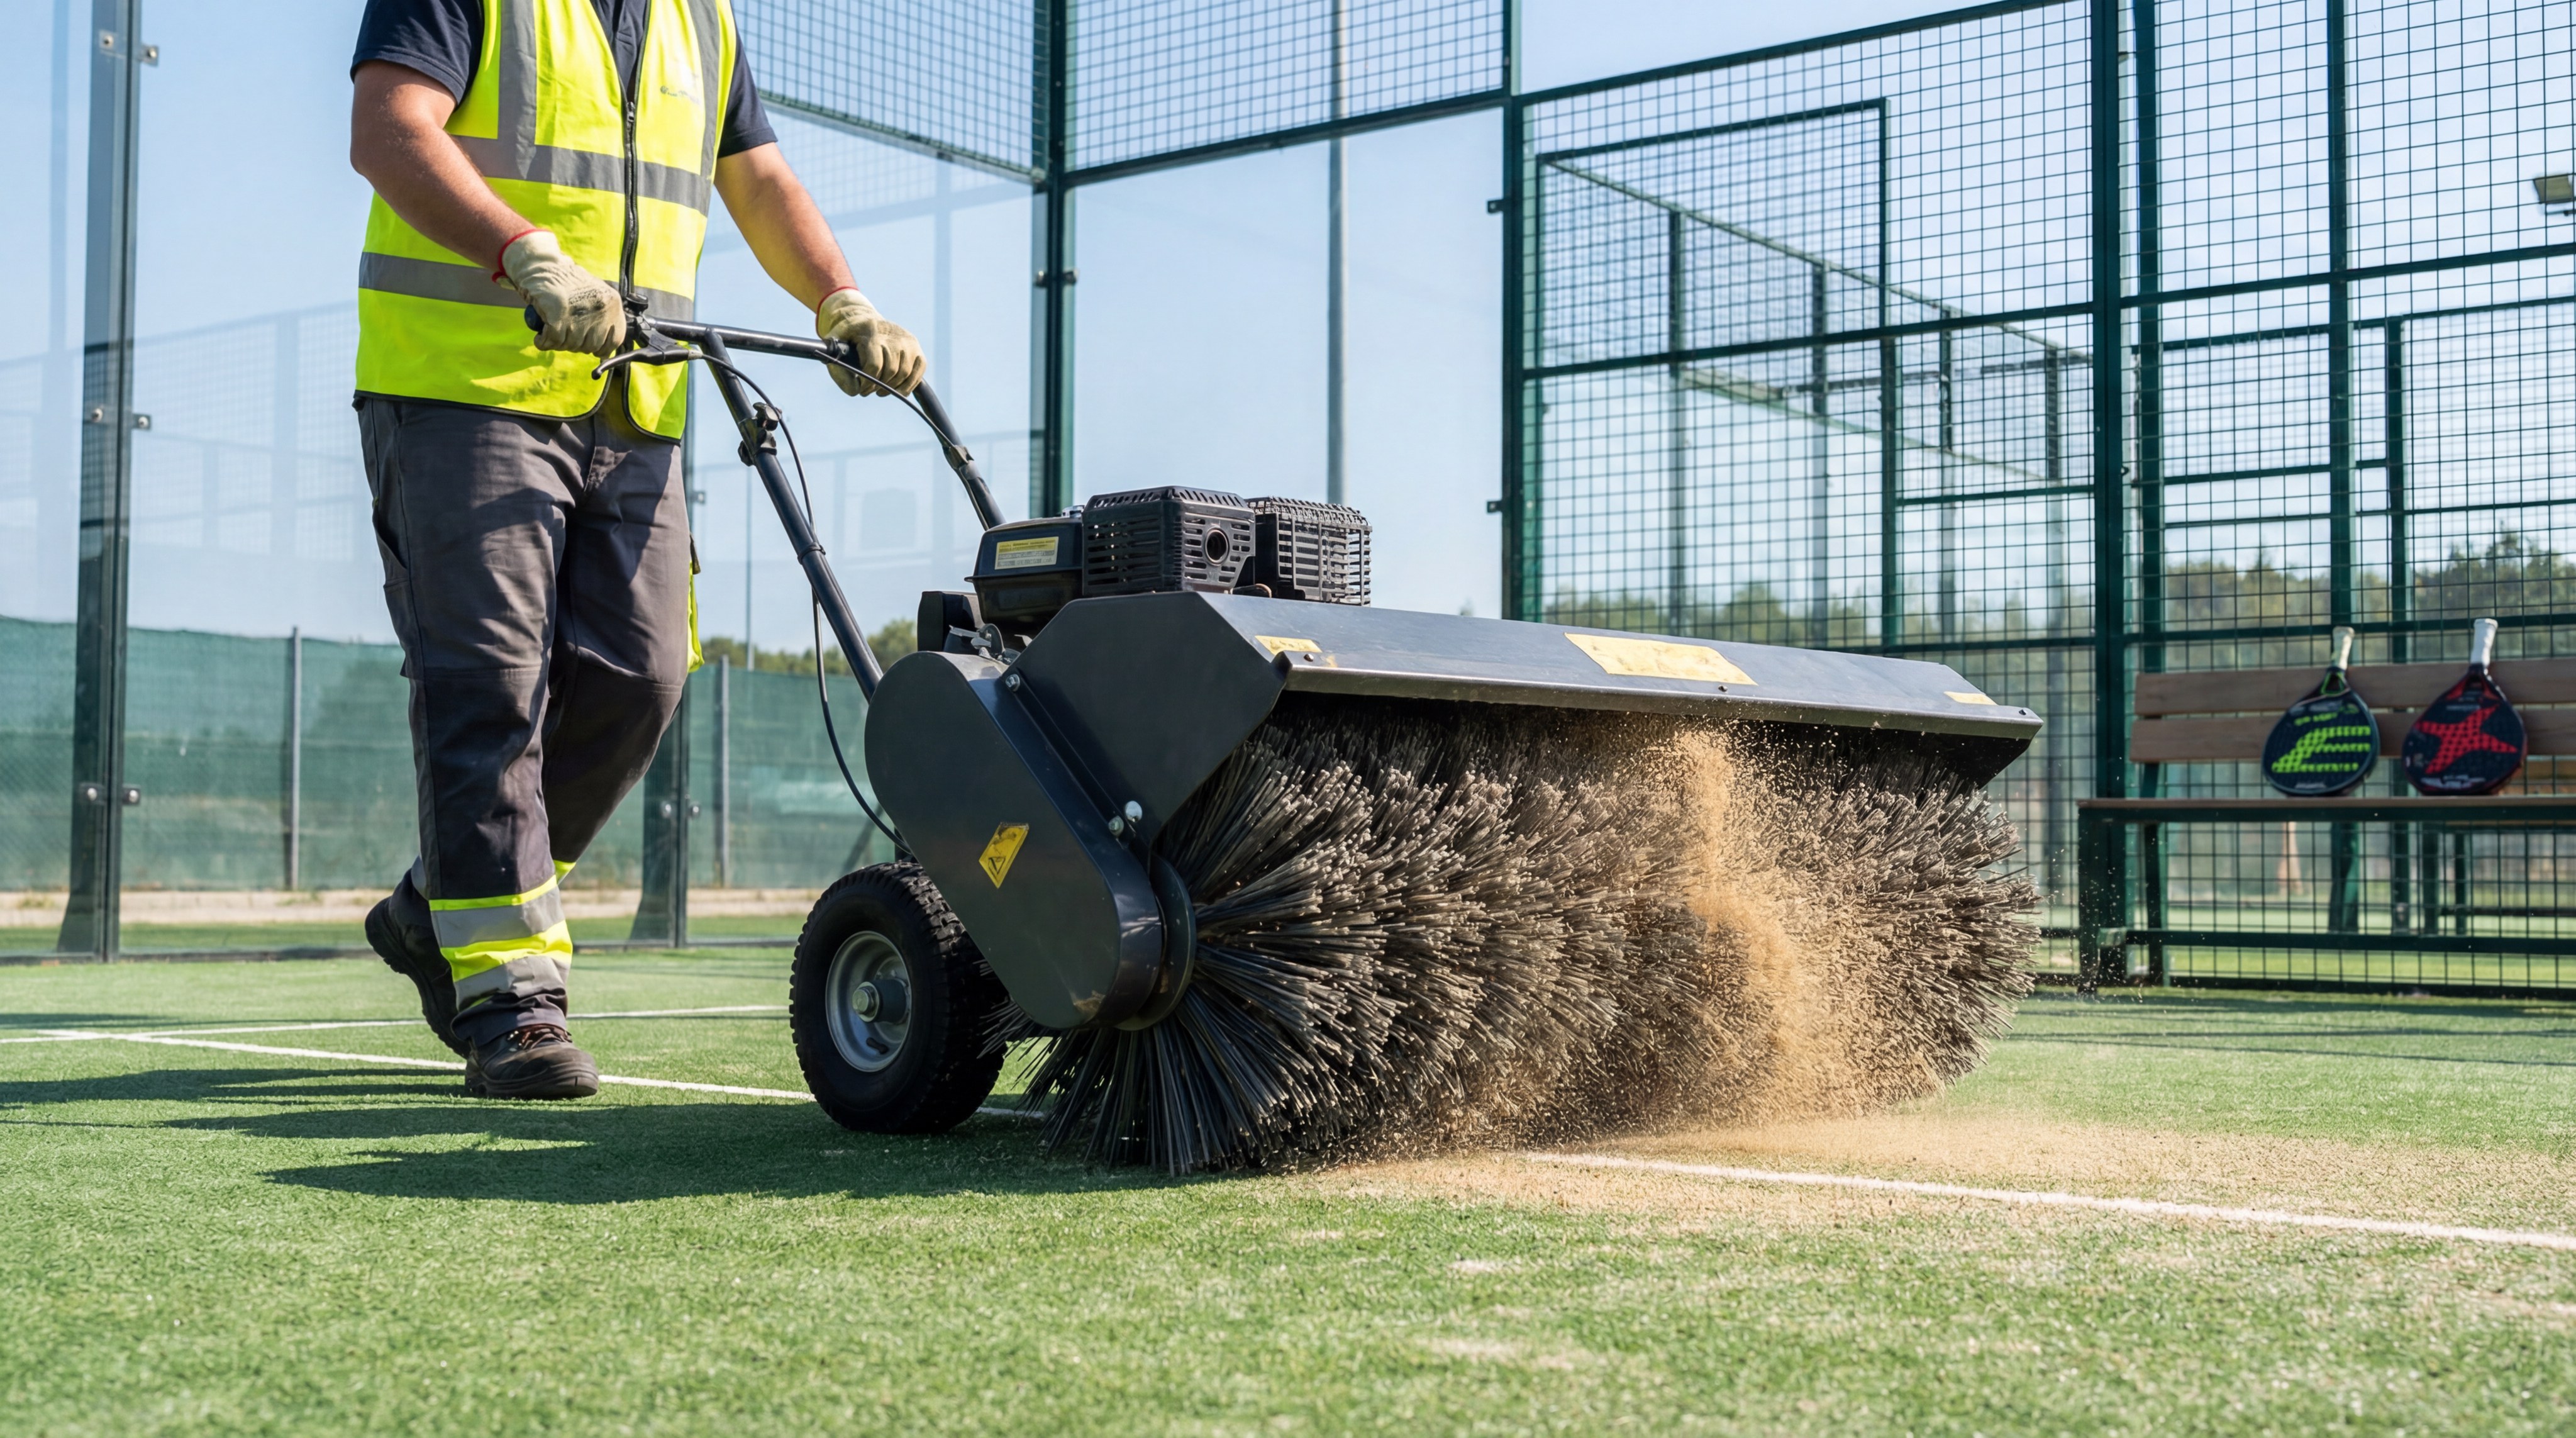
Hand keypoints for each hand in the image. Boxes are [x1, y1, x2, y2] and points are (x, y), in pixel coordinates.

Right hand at [499, 231, 624, 357]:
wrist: (541, 265)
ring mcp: (579, 311)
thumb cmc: (567, 284)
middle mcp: (600, 307)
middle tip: (565, 333)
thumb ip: (603, 318)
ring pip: (571, 345)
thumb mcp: (594, 296)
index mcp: (612, 302)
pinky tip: (541, 336)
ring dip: (559, 342)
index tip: (591, 347)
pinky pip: (552, 341)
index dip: (601, 348)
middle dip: (577, 344)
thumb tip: (604, 352)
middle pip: (591, 346)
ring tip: (553, 328)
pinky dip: (544, 342)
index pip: (615, 340)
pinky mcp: (558, 314)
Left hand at [815, 288, 923, 396]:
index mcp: (870, 330)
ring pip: (905, 373)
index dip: (868, 382)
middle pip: (891, 370)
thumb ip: (839, 372)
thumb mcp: (835, 349)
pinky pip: (918, 371)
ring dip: (892, 388)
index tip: (861, 389)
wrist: (862, 319)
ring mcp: (906, 339)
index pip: (875, 364)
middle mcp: (892, 333)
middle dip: (879, 386)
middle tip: (868, 391)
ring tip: (880, 391)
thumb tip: (855, 391)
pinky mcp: (915, 346)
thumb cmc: (847, 338)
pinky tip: (897, 390)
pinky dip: (908, 385)